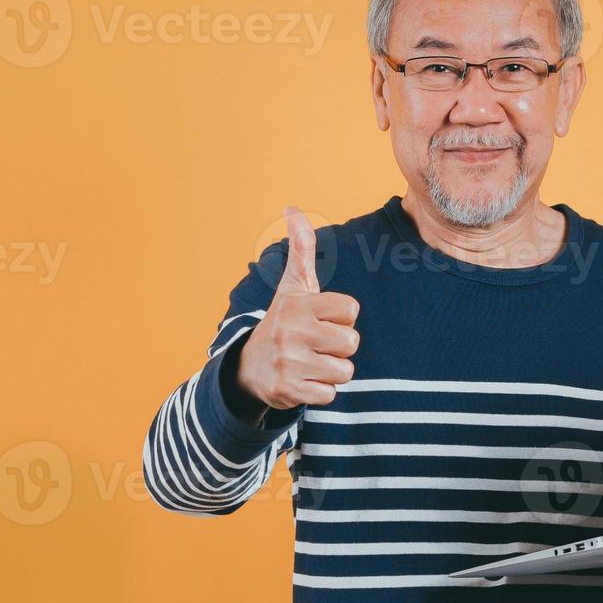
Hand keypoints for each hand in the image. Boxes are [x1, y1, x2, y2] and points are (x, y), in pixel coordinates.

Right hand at [235, 207, 360, 410]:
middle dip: (340, 347)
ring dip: (332, 371)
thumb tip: (292, 208)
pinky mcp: (289, 390)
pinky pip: (331, 394)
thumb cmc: (284, 322)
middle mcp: (291, 331)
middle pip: (351, 343)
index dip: (342, 318)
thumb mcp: (292, 287)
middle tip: (316, 344)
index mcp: (298, 304)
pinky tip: (304, 381)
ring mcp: (289, 361)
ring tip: (311, 362)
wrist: (250, 368)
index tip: (321, 319)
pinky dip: (322, 392)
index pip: (351, 311)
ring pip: (344, 371)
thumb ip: (301, 250)